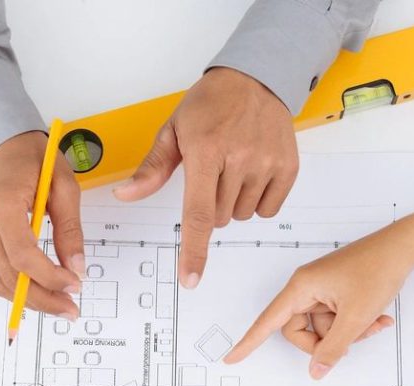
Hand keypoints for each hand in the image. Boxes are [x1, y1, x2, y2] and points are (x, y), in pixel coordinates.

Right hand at [0, 132, 83, 316]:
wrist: (4, 145)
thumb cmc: (35, 159)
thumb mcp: (64, 185)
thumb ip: (70, 228)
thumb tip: (77, 268)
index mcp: (3, 204)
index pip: (23, 255)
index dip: (49, 277)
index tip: (75, 285)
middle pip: (11, 276)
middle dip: (44, 299)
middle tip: (72, 310)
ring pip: (1, 282)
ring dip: (31, 301)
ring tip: (60, 307)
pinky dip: (18, 290)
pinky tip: (41, 295)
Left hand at [114, 68, 297, 288]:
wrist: (256, 77)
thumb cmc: (210, 105)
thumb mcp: (173, 131)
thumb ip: (151, 170)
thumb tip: (125, 195)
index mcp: (205, 151)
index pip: (197, 214)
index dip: (193, 251)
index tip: (191, 279)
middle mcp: (239, 158)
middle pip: (217, 219)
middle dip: (210, 206)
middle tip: (212, 173)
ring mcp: (267, 163)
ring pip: (241, 215)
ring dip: (233, 202)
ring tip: (234, 167)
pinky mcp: (288, 167)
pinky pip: (267, 209)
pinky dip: (258, 199)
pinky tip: (253, 172)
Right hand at [224, 221, 413, 377]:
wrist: (405, 246)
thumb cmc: (378, 269)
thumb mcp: (356, 316)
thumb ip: (334, 348)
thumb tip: (316, 370)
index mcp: (301, 287)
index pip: (268, 322)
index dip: (249, 342)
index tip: (232, 357)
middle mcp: (306, 287)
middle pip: (299, 330)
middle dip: (326, 340)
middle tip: (352, 338)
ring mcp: (320, 289)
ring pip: (321, 327)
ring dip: (347, 332)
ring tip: (373, 322)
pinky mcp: (334, 290)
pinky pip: (334, 318)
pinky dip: (353, 323)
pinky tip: (375, 318)